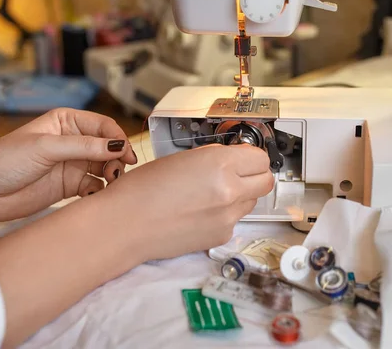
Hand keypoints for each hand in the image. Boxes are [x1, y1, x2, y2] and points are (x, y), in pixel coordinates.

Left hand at [0, 108, 136, 222]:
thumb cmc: (4, 161)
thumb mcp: (46, 148)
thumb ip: (84, 147)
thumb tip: (118, 145)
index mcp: (67, 122)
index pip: (103, 126)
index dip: (118, 138)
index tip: (126, 154)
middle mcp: (74, 141)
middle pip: (109, 147)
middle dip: (118, 158)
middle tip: (118, 172)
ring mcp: (74, 164)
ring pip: (106, 167)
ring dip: (112, 175)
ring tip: (109, 183)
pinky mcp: (71, 186)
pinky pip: (96, 186)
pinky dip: (100, 190)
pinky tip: (93, 195)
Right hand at [101, 143, 273, 260]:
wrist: (125, 225)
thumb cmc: (143, 190)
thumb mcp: (182, 158)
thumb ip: (214, 157)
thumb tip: (234, 157)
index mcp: (220, 164)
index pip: (261, 158)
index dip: (252, 156)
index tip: (244, 157)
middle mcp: (230, 190)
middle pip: (266, 181)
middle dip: (255, 176)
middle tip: (238, 174)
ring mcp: (228, 217)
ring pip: (252, 202)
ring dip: (240, 195)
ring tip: (210, 194)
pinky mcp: (221, 236)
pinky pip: (236, 220)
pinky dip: (224, 215)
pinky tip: (201, 212)